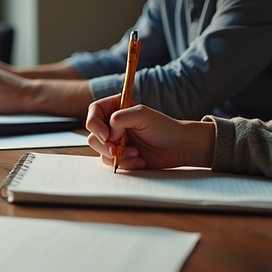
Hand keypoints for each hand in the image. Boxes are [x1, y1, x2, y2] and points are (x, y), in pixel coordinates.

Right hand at [85, 94, 215, 170]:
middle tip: (116, 149)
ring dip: (117, 154)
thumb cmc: (164, 127)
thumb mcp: (142, 114)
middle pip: (93, 134)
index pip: (94, 112)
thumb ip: (120, 118)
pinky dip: (125, 163)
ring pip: (100, 150)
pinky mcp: (121, 156)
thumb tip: (108, 133)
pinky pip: (112, 162)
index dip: (95, 123)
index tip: (105, 135)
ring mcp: (116, 141)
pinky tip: (140, 160)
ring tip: (136, 153)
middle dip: (104, 144)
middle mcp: (112, 124)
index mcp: (116, 108)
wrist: (179, 147)